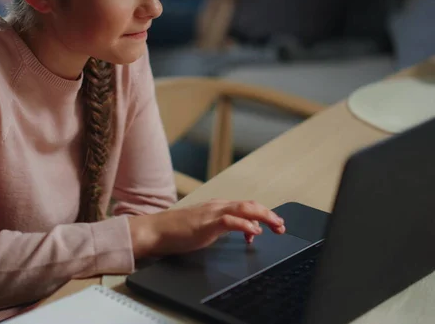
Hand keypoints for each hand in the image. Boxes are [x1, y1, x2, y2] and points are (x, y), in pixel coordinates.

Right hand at [128, 200, 285, 258]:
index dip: (264, 214)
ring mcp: (211, 213)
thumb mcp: (205, 228)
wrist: (155, 231)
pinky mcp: (206, 223)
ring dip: (264, 217)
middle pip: (250, 205)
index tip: (274, 225)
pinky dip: (245, 225)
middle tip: (282, 226)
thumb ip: (225, 228)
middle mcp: (217, 206)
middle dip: (269, 214)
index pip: (246, 207)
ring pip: (244, 209)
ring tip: (276, 226)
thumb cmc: (176, 231)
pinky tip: (254, 232)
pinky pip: (230, 221)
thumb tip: (246, 232)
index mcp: (217, 207)